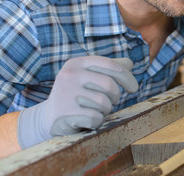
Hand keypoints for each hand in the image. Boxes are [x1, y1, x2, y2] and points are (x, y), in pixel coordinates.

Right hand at [17, 56, 137, 148]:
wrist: (49, 117)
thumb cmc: (76, 94)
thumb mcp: (89, 77)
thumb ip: (109, 69)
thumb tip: (130, 64)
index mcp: (77, 63)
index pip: (110, 65)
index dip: (126, 77)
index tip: (134, 88)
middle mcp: (69, 75)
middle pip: (109, 85)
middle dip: (115, 96)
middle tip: (110, 101)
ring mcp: (65, 93)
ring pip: (104, 103)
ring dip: (105, 110)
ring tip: (94, 109)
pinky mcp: (64, 112)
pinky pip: (95, 118)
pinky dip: (96, 121)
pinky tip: (85, 119)